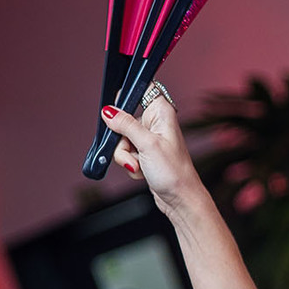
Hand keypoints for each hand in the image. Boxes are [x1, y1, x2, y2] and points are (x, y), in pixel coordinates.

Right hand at [101, 94, 201, 217]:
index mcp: (161, 112)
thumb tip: (108, 112)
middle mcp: (155, 122)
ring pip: (122, 140)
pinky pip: (126, 153)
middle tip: (132, 150)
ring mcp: (149, 139)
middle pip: (124, 120)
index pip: (142, 89)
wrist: (180, 199)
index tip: (116, 111)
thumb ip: (126, 125)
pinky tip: (142, 171)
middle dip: (123, 140)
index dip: (126, 95)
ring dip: (126, 156)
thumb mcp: (146, 145)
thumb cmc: (173, 172)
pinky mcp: (145, 153)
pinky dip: (130, 164)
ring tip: (140, 165)